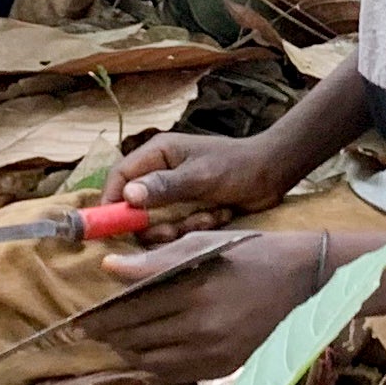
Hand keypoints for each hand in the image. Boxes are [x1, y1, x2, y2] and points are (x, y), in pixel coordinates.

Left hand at [77, 230, 332, 384]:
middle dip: (106, 336)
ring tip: (114, 342)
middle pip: (134, 338)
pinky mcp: (223, 367)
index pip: (130, 311)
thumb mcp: (201, 244)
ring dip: (126, 353)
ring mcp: (213, 352)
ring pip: (150, 361)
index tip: (75, 323)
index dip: (98, 319)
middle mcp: (201, 327)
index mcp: (193, 291)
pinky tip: (143, 356)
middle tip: (83, 334)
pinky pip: (174, 374)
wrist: (305, 281)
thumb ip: (154, 261)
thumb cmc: (249, 254)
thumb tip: (109, 268)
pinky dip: (152, 367)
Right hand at [110, 129, 293, 224]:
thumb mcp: (200, 177)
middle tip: (175, 230)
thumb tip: (128, 196)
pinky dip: (198, 226)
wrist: (274, 174)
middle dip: (155, 223)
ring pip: (160, 222)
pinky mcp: (190, 208)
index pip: (120, 177)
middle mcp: (161, 173)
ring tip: (209, 215)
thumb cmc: (237, 167)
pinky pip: (180, 227)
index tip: (112, 226)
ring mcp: (176, 192)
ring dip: (183, 226)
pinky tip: (219, 215)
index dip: (111, 202)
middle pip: (136, 207)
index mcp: (158, 154)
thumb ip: (165, 187)